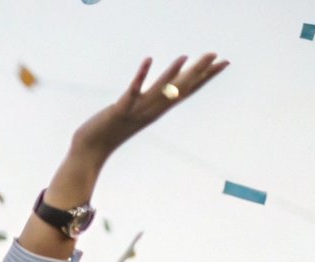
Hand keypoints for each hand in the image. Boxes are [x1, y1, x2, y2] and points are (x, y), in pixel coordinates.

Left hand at [70, 54, 229, 160]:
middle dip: (200, 72)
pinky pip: (132, 91)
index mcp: (157, 110)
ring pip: (160, 90)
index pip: (187, 91)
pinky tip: (148, 60)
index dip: (205, 77)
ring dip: (173, 73)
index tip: (224, 63)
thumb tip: (159, 97)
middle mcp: (151, 110)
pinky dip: (141, 76)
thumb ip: (146, 106)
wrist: (90, 151)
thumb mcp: (134, 115)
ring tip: (186, 56)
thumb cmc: (109, 134)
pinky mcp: (120, 109)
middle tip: (218, 56)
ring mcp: (137, 110)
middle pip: (180, 89)